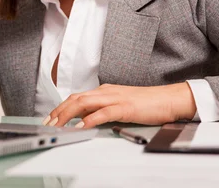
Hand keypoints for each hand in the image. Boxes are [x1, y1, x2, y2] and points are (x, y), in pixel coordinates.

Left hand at [43, 83, 196, 128]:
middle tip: (48, 123)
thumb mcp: (120, 105)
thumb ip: (103, 109)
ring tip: (58, 125)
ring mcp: (115, 98)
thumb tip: (87, 118)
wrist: (169, 99)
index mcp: (104, 91)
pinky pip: (103, 112)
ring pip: (85, 103)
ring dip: (68, 114)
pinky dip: (89, 120)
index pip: (77, 97)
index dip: (61, 107)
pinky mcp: (125, 107)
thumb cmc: (148, 103)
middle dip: (59, 111)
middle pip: (76, 98)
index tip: (50, 118)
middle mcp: (106, 92)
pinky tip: (81, 127)